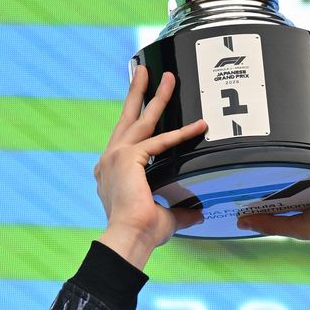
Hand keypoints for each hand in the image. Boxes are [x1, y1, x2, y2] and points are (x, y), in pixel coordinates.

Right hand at [95, 66, 206, 267]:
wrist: (129, 237)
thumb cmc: (140, 233)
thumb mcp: (164, 216)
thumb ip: (180, 210)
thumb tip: (197, 213)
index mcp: (111, 172)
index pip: (126, 141)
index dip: (135, 126)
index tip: (141, 109)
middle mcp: (109, 160)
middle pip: (127, 119)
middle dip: (138, 93)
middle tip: (145, 72)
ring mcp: (116, 156)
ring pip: (141, 119)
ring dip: (156, 97)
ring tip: (168, 77)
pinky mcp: (128, 158)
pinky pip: (160, 141)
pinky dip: (182, 134)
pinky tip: (200, 126)